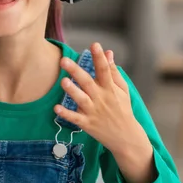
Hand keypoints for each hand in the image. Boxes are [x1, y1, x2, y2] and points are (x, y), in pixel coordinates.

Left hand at [54, 42, 143, 156]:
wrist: (125, 137)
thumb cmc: (122, 109)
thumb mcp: (122, 90)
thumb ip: (113, 71)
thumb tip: (108, 52)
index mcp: (110, 89)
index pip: (104, 70)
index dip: (99, 57)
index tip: (94, 45)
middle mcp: (101, 99)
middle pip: (87, 83)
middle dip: (76, 71)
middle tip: (64, 60)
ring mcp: (93, 112)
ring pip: (81, 100)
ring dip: (72, 91)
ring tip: (63, 81)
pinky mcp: (87, 124)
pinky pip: (75, 118)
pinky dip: (66, 114)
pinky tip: (56, 108)